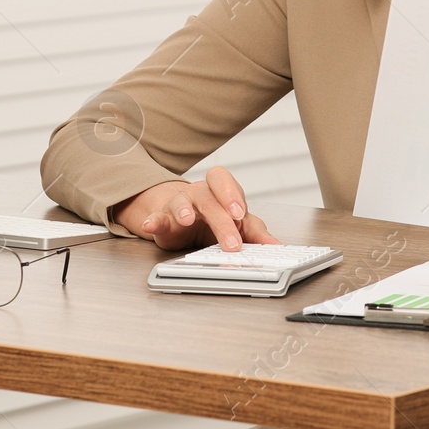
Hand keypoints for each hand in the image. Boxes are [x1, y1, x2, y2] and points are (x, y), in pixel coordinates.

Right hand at [111, 166, 279, 250]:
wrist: (184, 220)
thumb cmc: (215, 218)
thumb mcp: (238, 224)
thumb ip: (257, 233)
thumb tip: (277, 246)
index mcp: (220, 191)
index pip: (225, 182)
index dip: (232, 195)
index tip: (240, 213)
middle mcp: (200, 193)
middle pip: (209, 198)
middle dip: (220, 217)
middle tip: (231, 240)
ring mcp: (180, 204)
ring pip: (182, 203)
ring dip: (185, 210)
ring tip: (187, 220)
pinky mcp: (163, 218)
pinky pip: (158, 217)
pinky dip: (154, 220)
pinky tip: (151, 225)